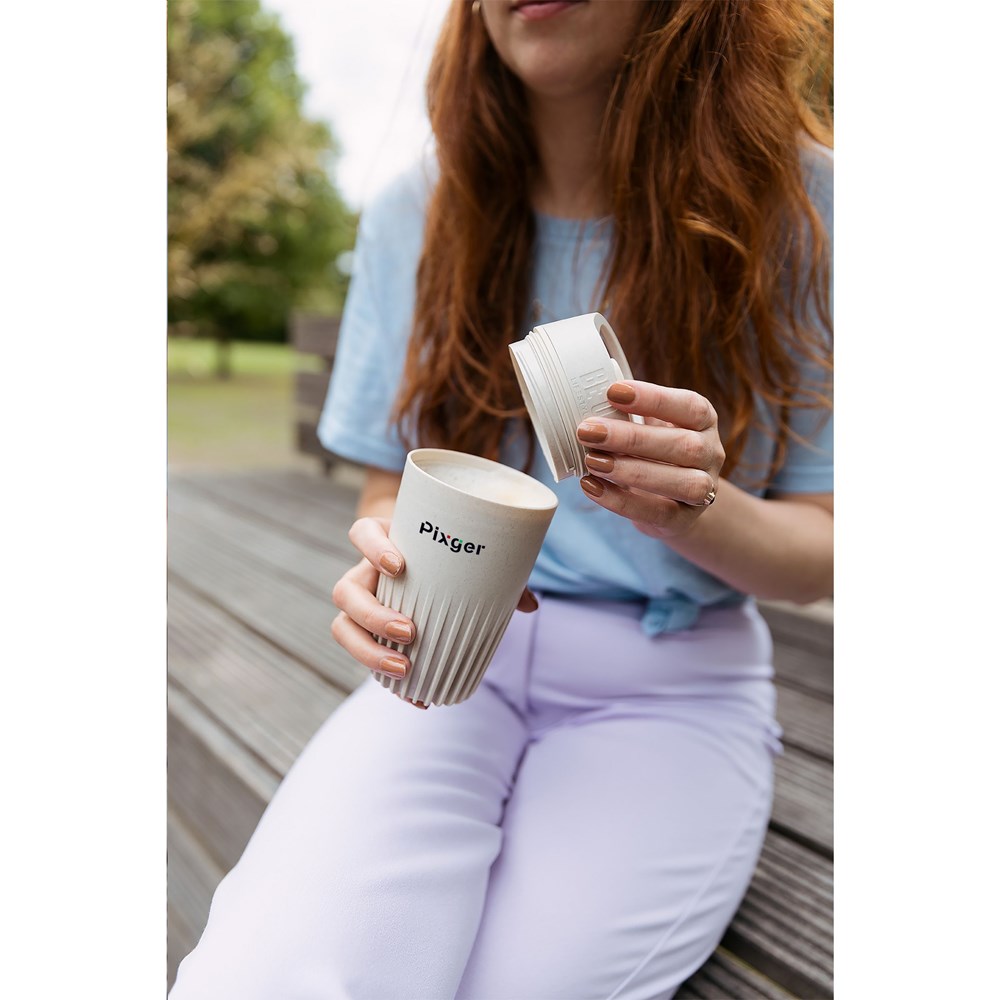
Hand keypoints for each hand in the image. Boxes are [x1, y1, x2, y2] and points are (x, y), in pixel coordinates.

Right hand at [330, 516, 537, 708]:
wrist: (422, 566)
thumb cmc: (444, 556)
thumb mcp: (462, 555)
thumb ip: (495, 574)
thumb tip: (530, 605)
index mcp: (383, 541)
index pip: (362, 533)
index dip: (372, 548)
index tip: (399, 566)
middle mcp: (363, 573)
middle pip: (346, 591)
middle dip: (373, 616)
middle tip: (409, 631)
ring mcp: (362, 605)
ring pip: (343, 627)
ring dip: (368, 652)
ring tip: (404, 668)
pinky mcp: (367, 635)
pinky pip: (366, 659)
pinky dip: (390, 682)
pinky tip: (417, 698)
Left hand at [576, 380, 724, 539]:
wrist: (671, 499)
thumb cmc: (654, 451)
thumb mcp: (649, 426)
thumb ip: (628, 414)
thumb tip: (586, 401)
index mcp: (703, 421)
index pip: (690, 406)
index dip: (653, 399)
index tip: (613, 392)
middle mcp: (711, 454)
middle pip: (684, 445)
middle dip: (632, 438)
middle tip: (588, 431)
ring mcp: (704, 490)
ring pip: (681, 482)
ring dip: (631, 471)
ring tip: (592, 461)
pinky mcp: (683, 519)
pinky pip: (657, 512)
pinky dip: (620, 501)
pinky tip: (592, 486)